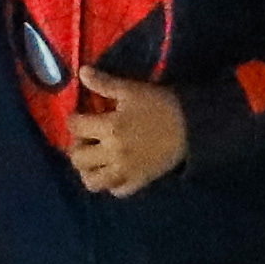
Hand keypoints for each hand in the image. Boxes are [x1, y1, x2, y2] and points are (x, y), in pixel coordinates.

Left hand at [55, 70, 181, 195]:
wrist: (191, 125)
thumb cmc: (160, 104)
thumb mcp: (131, 90)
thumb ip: (104, 83)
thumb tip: (81, 72)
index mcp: (109, 127)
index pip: (75, 127)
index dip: (74, 119)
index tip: (80, 117)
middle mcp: (112, 153)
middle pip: (78, 158)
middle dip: (77, 147)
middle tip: (87, 139)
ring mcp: (125, 171)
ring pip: (93, 182)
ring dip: (88, 171)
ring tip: (95, 160)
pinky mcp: (139, 181)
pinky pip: (117, 191)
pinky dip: (111, 184)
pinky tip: (114, 172)